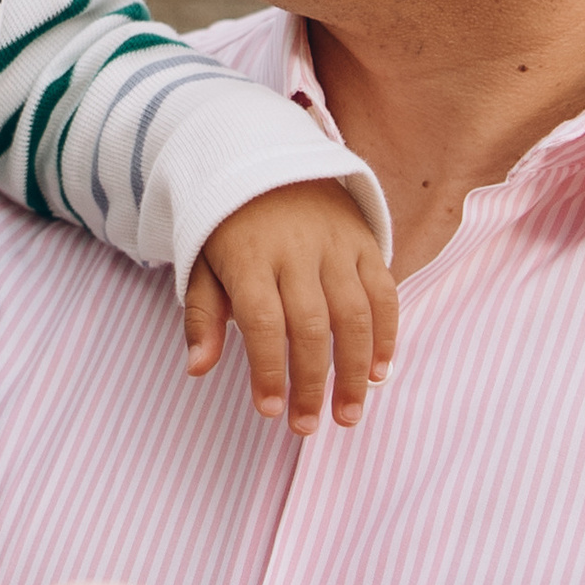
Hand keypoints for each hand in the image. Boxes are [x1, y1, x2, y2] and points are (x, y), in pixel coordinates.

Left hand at [185, 179, 398, 434]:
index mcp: (250, 256)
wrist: (267, 158)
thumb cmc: (229, 226)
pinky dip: (386, 335)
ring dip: (354, 371)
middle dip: (310, 383)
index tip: (269, 411)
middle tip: (306, 427)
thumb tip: (198, 369)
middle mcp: (297, 250)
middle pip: (310, 326)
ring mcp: (337, 244)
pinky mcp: (365, 241)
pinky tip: (380, 373)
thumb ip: (203, 316)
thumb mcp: (203, 264)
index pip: (262, 322)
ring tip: (348, 413)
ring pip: (353, 315)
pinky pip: (383, 293)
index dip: (268, 370)